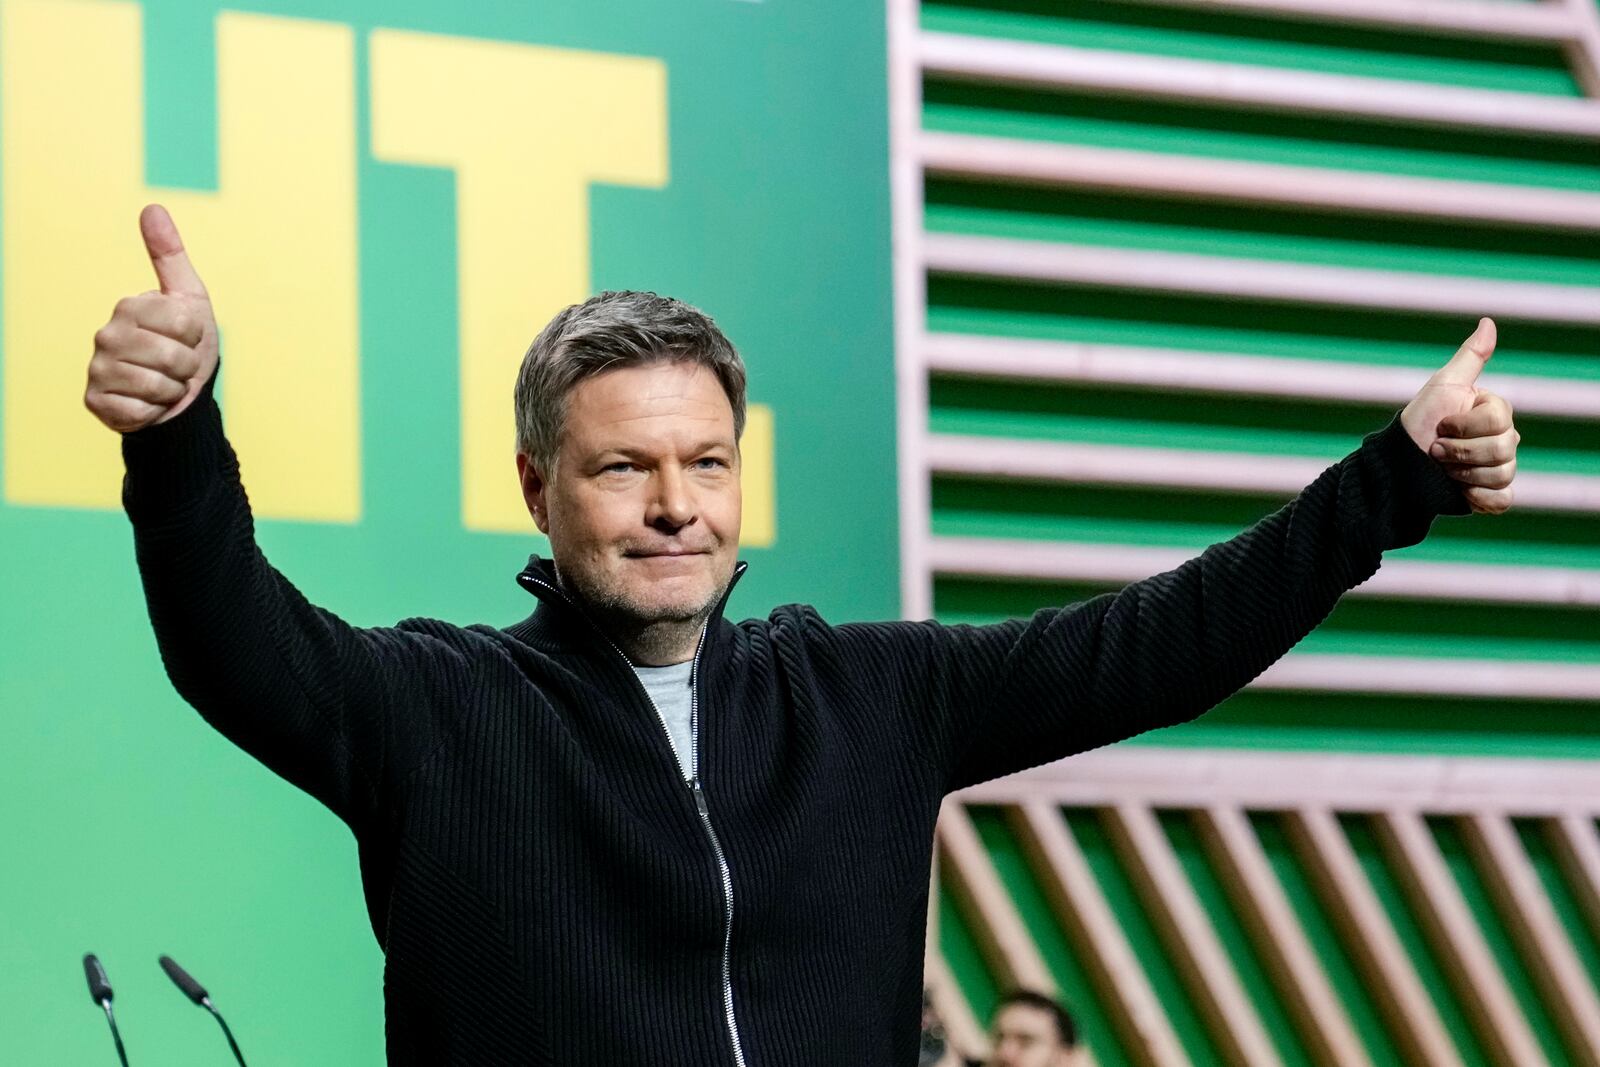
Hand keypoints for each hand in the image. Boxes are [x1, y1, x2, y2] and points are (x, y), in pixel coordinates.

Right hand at [85, 204, 218, 432]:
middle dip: (187, 366)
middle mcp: (106, 334)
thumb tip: (152, 206)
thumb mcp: (189, 300)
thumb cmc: (185, 347)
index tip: (186, 338)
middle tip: (178, 366)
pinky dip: (155, 411)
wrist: (177, 398)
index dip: (196, 336)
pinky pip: (141, 410)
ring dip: (174, 390)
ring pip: (158, 386)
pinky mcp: (97, 402)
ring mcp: (97, 369)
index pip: (184, 324)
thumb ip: (170, 256)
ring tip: (165, 384)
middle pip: (173, 356)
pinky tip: (148, 403)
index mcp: (129, 306)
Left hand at [1399, 317, 1517, 514]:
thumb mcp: (1443, 386)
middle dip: (1461, 452)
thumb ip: (1470, 357)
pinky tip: (1459, 491)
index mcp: (1494, 413)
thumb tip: (1488, 322)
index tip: (1441, 425)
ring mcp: (1496, 468)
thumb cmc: (1418, 421)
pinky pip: (1503, 500)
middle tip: (1436, 450)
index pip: (1498, 421)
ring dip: (1463, 473)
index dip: (1464, 426)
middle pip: (1504, 450)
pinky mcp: (1488, 494)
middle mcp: (1501, 440)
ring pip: (1504, 474)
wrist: (1395, 464)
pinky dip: (1480, 498)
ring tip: (1441, 468)